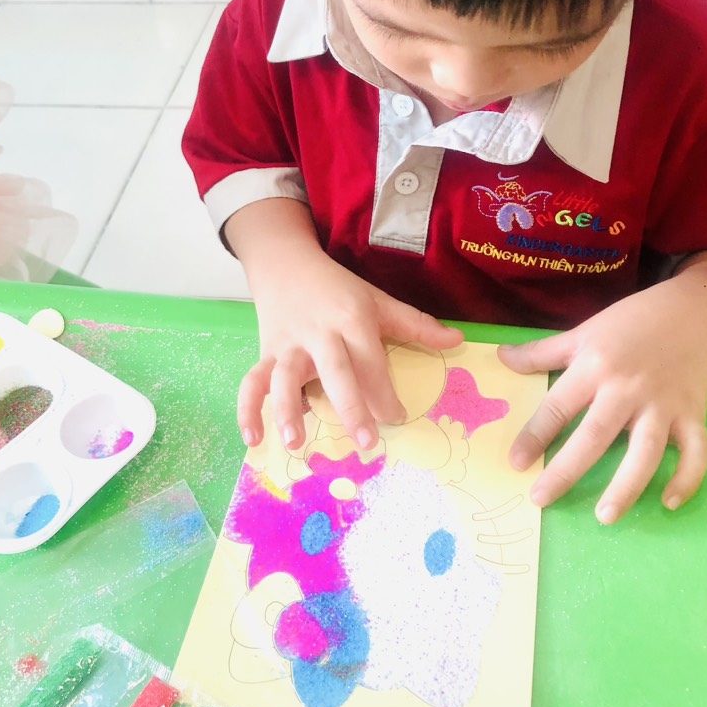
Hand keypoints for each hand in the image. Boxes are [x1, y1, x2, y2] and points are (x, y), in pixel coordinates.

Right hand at [238, 247, 462, 452]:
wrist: (286, 264)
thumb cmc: (337, 289)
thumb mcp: (377, 300)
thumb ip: (416, 324)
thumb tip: (458, 341)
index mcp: (352, 319)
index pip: (371, 359)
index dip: (385, 390)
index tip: (399, 419)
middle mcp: (320, 333)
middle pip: (335, 369)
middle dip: (349, 405)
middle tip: (365, 440)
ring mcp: (289, 345)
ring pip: (284, 376)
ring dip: (287, 409)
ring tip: (295, 442)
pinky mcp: (265, 353)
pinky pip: (253, 381)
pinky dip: (247, 408)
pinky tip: (253, 438)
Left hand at [499, 250, 706, 522]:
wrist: (695, 310)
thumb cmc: (633, 321)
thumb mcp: (584, 331)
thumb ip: (543, 351)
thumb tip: (501, 358)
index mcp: (595, 367)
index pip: (558, 406)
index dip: (535, 436)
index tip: (516, 463)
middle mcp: (627, 389)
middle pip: (595, 435)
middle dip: (567, 470)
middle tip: (541, 499)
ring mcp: (663, 404)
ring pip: (645, 451)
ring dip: (626, 486)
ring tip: (604, 516)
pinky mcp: (694, 414)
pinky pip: (696, 452)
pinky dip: (687, 478)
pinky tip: (669, 502)